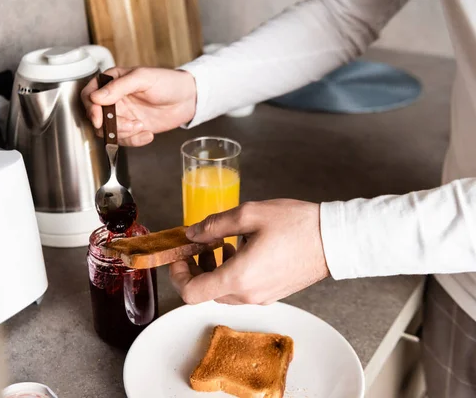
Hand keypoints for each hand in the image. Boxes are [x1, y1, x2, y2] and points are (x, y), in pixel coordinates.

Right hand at [81, 67, 196, 145]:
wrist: (187, 99)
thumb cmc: (167, 82)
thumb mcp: (143, 78)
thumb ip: (119, 86)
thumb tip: (96, 97)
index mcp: (112, 82)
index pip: (89, 95)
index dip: (91, 108)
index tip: (99, 118)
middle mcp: (114, 99)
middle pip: (97, 118)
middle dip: (112, 125)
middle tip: (129, 125)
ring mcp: (123, 115)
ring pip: (109, 132)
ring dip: (124, 133)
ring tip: (142, 126)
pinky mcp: (133, 128)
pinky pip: (125, 140)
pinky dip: (135, 140)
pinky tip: (148, 134)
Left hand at [170, 199, 329, 304]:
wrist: (334, 239)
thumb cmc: (297, 225)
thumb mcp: (249, 215)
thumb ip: (214, 225)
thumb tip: (192, 233)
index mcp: (239, 277)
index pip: (191, 293)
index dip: (178, 276)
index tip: (180, 256)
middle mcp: (248, 294)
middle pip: (206, 292)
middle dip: (196, 268)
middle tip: (199, 244)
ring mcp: (262, 297)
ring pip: (223, 291)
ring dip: (214, 270)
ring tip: (222, 243)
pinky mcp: (272, 294)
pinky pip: (241, 290)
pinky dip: (232, 273)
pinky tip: (241, 249)